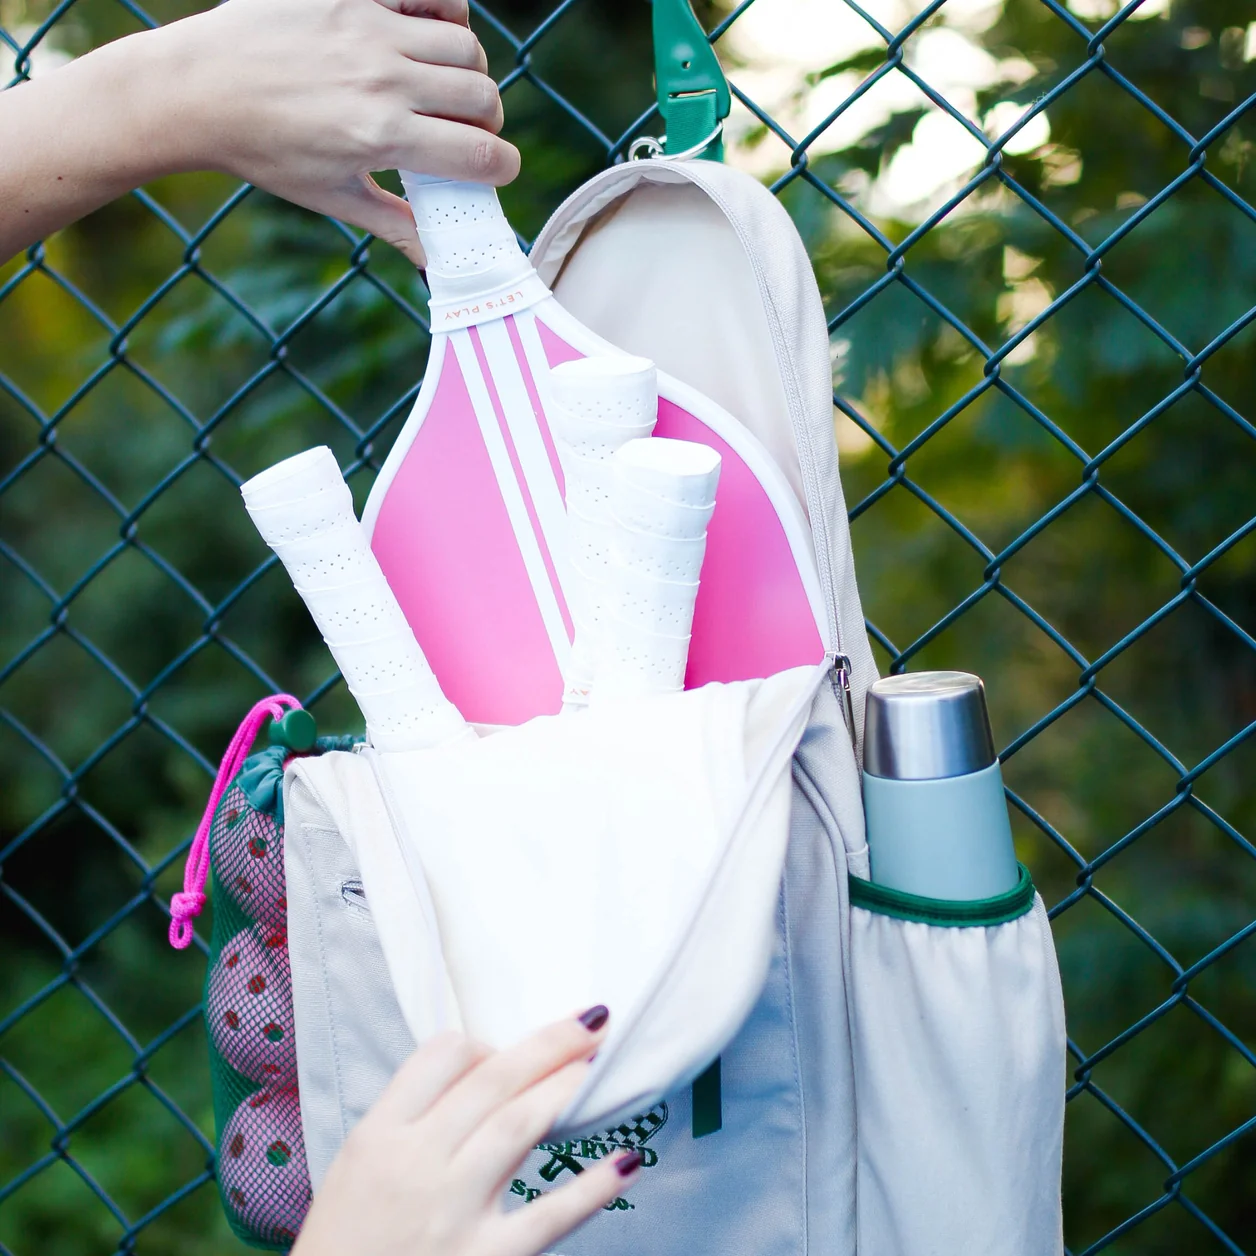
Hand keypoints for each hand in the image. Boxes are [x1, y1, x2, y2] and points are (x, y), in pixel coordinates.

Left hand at [148, 0, 517, 263]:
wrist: (198, 88)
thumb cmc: (263, 149)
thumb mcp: (330, 196)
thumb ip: (392, 223)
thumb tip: (433, 259)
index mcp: (382, 136)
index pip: (481, 155)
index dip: (502, 168)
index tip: (496, 171)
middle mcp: (383, 80)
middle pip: (483, 98)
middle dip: (489, 122)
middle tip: (467, 132)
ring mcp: (370, 29)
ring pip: (465, 47)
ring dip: (469, 72)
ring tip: (446, 87)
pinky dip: (446, 14)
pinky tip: (431, 35)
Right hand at [292, 1007, 640, 1255]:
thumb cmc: (345, 1245)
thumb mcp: (356, 1168)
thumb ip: (408, 1121)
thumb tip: (481, 1076)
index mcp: (379, 1135)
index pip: (440, 1057)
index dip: (483, 1044)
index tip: (505, 1051)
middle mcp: (417, 1163)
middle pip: (493, 1080)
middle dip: (549, 1044)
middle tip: (593, 1022)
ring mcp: (453, 1210)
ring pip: (519, 1126)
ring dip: (566, 1089)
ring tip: (599, 1066)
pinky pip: (548, 1217)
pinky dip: (591, 1189)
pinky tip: (626, 1162)